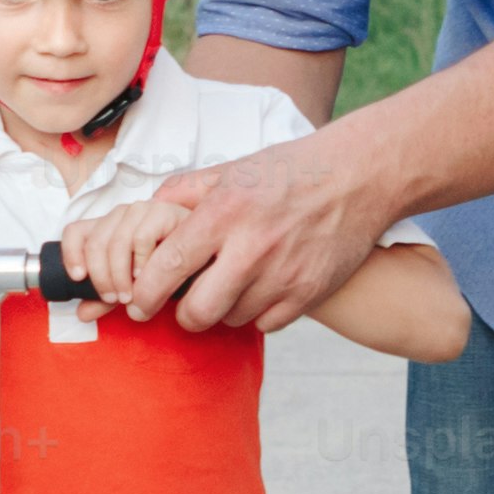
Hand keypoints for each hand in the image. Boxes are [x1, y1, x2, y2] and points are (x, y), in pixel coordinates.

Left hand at [56, 197, 177, 306]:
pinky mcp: (164, 212)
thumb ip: (106, 298)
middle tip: (115, 299)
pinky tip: (149, 274)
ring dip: (121, 276)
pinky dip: (142, 262)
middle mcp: (122, 215)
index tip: (78, 278)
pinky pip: (141, 238)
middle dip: (102, 277)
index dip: (71, 254)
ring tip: (133, 294)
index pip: (76, 232)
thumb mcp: (131, 287)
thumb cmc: (168, 271)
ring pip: (116, 243)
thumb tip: (83, 313)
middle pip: (95, 242)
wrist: (205, 260)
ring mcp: (143, 211)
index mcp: (109, 228)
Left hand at [108, 132, 389, 333]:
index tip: (136, 303)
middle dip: (183, 315)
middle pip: (198, 311)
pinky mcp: (308, 293)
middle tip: (183, 306)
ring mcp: (283, 274)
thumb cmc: (290, 172)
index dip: (144, 294)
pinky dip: (258, 312)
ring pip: (231, 319)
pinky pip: (266, 324)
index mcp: (225, 212)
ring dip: (224, 309)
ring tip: (232, 285)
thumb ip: (185, 191)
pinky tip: (262, 288)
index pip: (168, 266)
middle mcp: (252, 247)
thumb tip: (146, 209)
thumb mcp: (232, 169)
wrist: (357, 178)